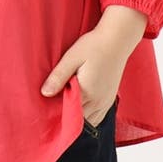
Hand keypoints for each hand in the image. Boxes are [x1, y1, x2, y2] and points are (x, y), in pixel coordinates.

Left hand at [39, 7, 146, 126]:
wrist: (117, 39)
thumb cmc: (94, 46)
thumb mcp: (72, 58)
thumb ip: (59, 76)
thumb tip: (44, 93)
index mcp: (87, 92)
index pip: (70, 115)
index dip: (58, 116)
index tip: (47, 112)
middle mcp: (98, 101)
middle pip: (79, 120)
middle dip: (66, 117)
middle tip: (53, 109)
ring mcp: (106, 102)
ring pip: (89, 121)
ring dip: (78, 118)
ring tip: (65, 107)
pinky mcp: (110, 98)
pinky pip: (98, 117)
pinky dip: (88, 116)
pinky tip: (80, 107)